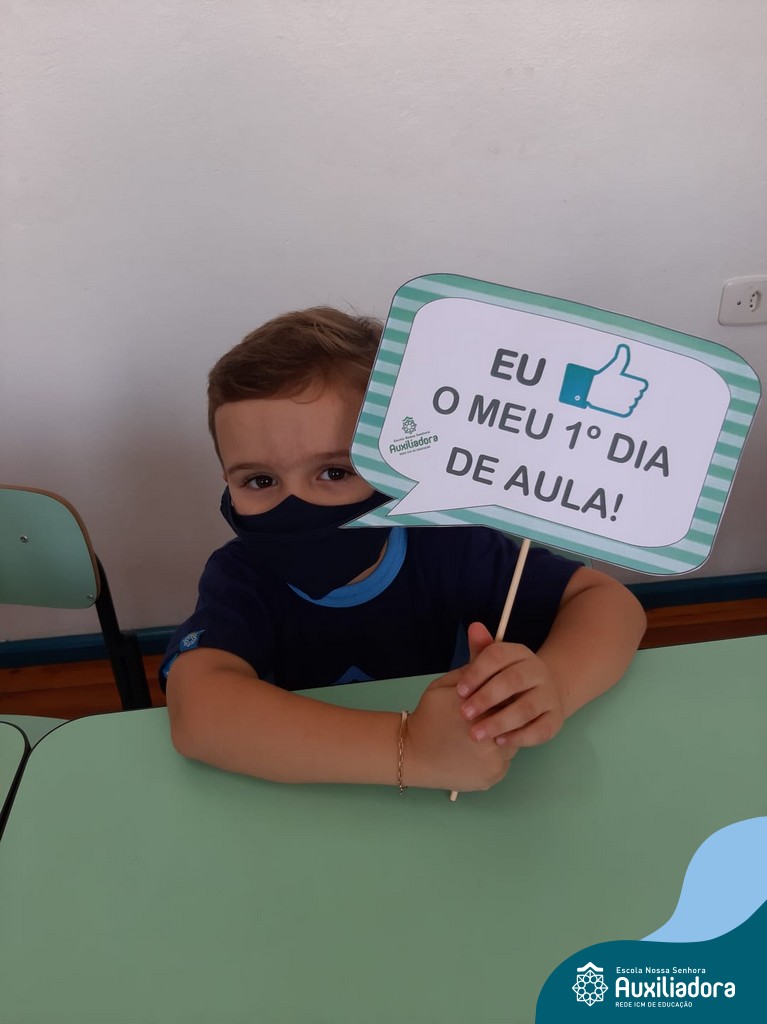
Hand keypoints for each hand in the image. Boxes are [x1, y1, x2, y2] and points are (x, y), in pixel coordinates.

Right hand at [406, 667, 516, 791]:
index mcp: (480, 708)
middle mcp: (491, 735)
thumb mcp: (445, 685)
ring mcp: (495, 759)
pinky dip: (496, 754)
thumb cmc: (428, 716)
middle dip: (503, 714)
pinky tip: (478, 750)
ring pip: (512, 740)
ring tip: (482, 733)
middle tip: (486, 716)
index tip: (491, 697)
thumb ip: (472, 668)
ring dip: (503, 734)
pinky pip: (505, 760)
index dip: (501, 694)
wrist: (412, 754)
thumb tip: (489, 640)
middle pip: (514, 718)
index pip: (508, 695)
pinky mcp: (494, 775)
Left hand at [455, 623, 564, 747]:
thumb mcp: (493, 665)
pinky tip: (498, 742)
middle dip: (486, 697)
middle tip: (464, 713)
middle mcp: (538, 672)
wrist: (542, 696)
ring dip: (499, 722)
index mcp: (520, 654)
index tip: (459, 690)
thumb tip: (474, 627)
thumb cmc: (506, 680)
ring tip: (476, 734)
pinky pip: (539, 730)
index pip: (499, 655)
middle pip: (513, 681)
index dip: (477, 672)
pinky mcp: (555, 720)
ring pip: (526, 708)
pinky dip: (518, 737)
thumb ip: (482, 649)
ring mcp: (549, 696)